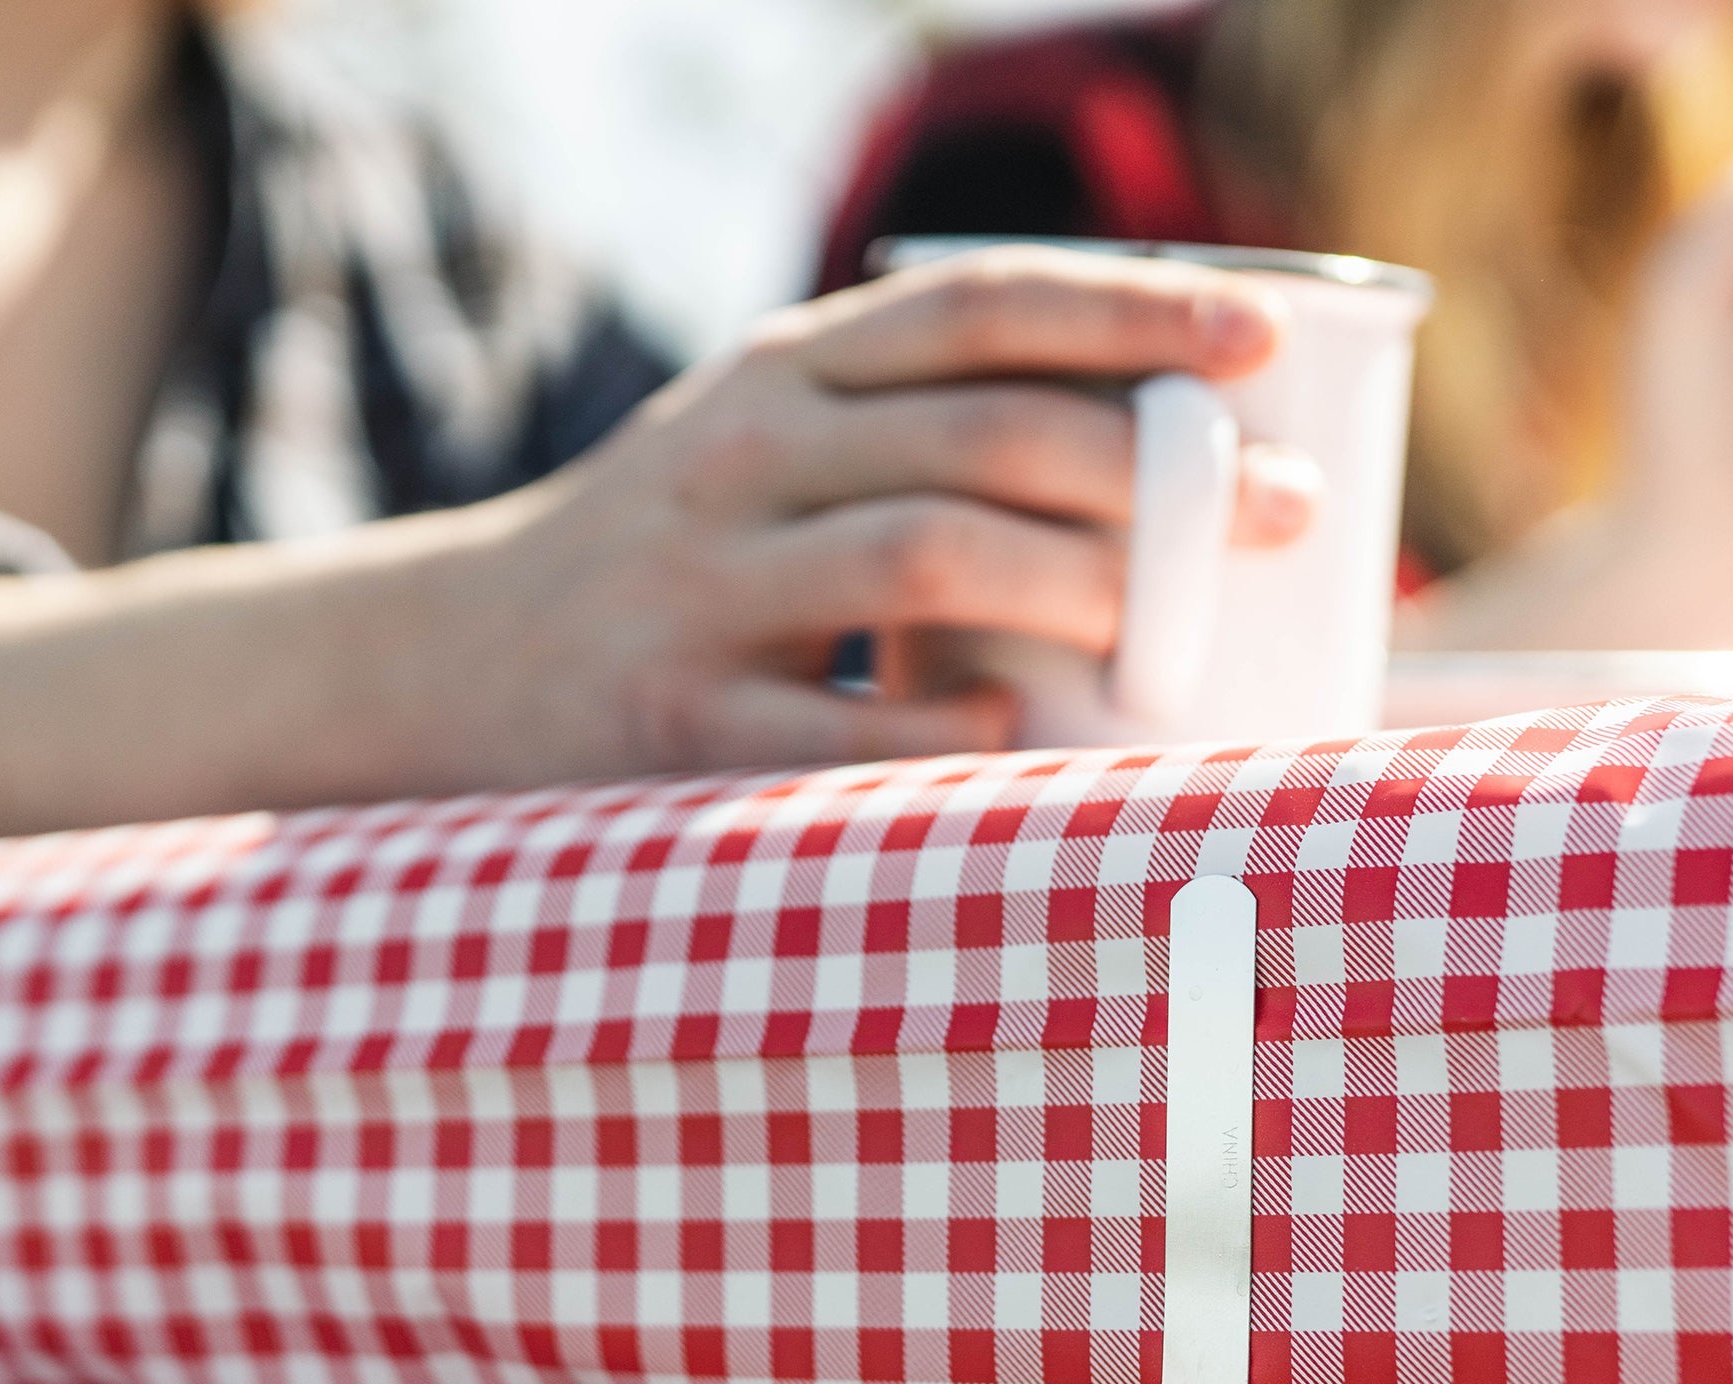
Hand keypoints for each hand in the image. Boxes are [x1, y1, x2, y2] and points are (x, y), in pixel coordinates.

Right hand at [461, 246, 1320, 774]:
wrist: (452, 662)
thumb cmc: (666, 554)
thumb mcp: (762, 441)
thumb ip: (908, 420)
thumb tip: (1155, 432)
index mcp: (779, 374)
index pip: (976, 306)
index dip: (1133, 309)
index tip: (1261, 342)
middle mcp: (739, 455)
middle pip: (984, 430)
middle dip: (1159, 471)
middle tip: (1280, 517)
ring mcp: (702, 587)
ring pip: (928, 551)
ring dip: (1082, 584)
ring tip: (1170, 627)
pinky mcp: (674, 719)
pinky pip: (838, 721)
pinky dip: (949, 725)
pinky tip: (1015, 727)